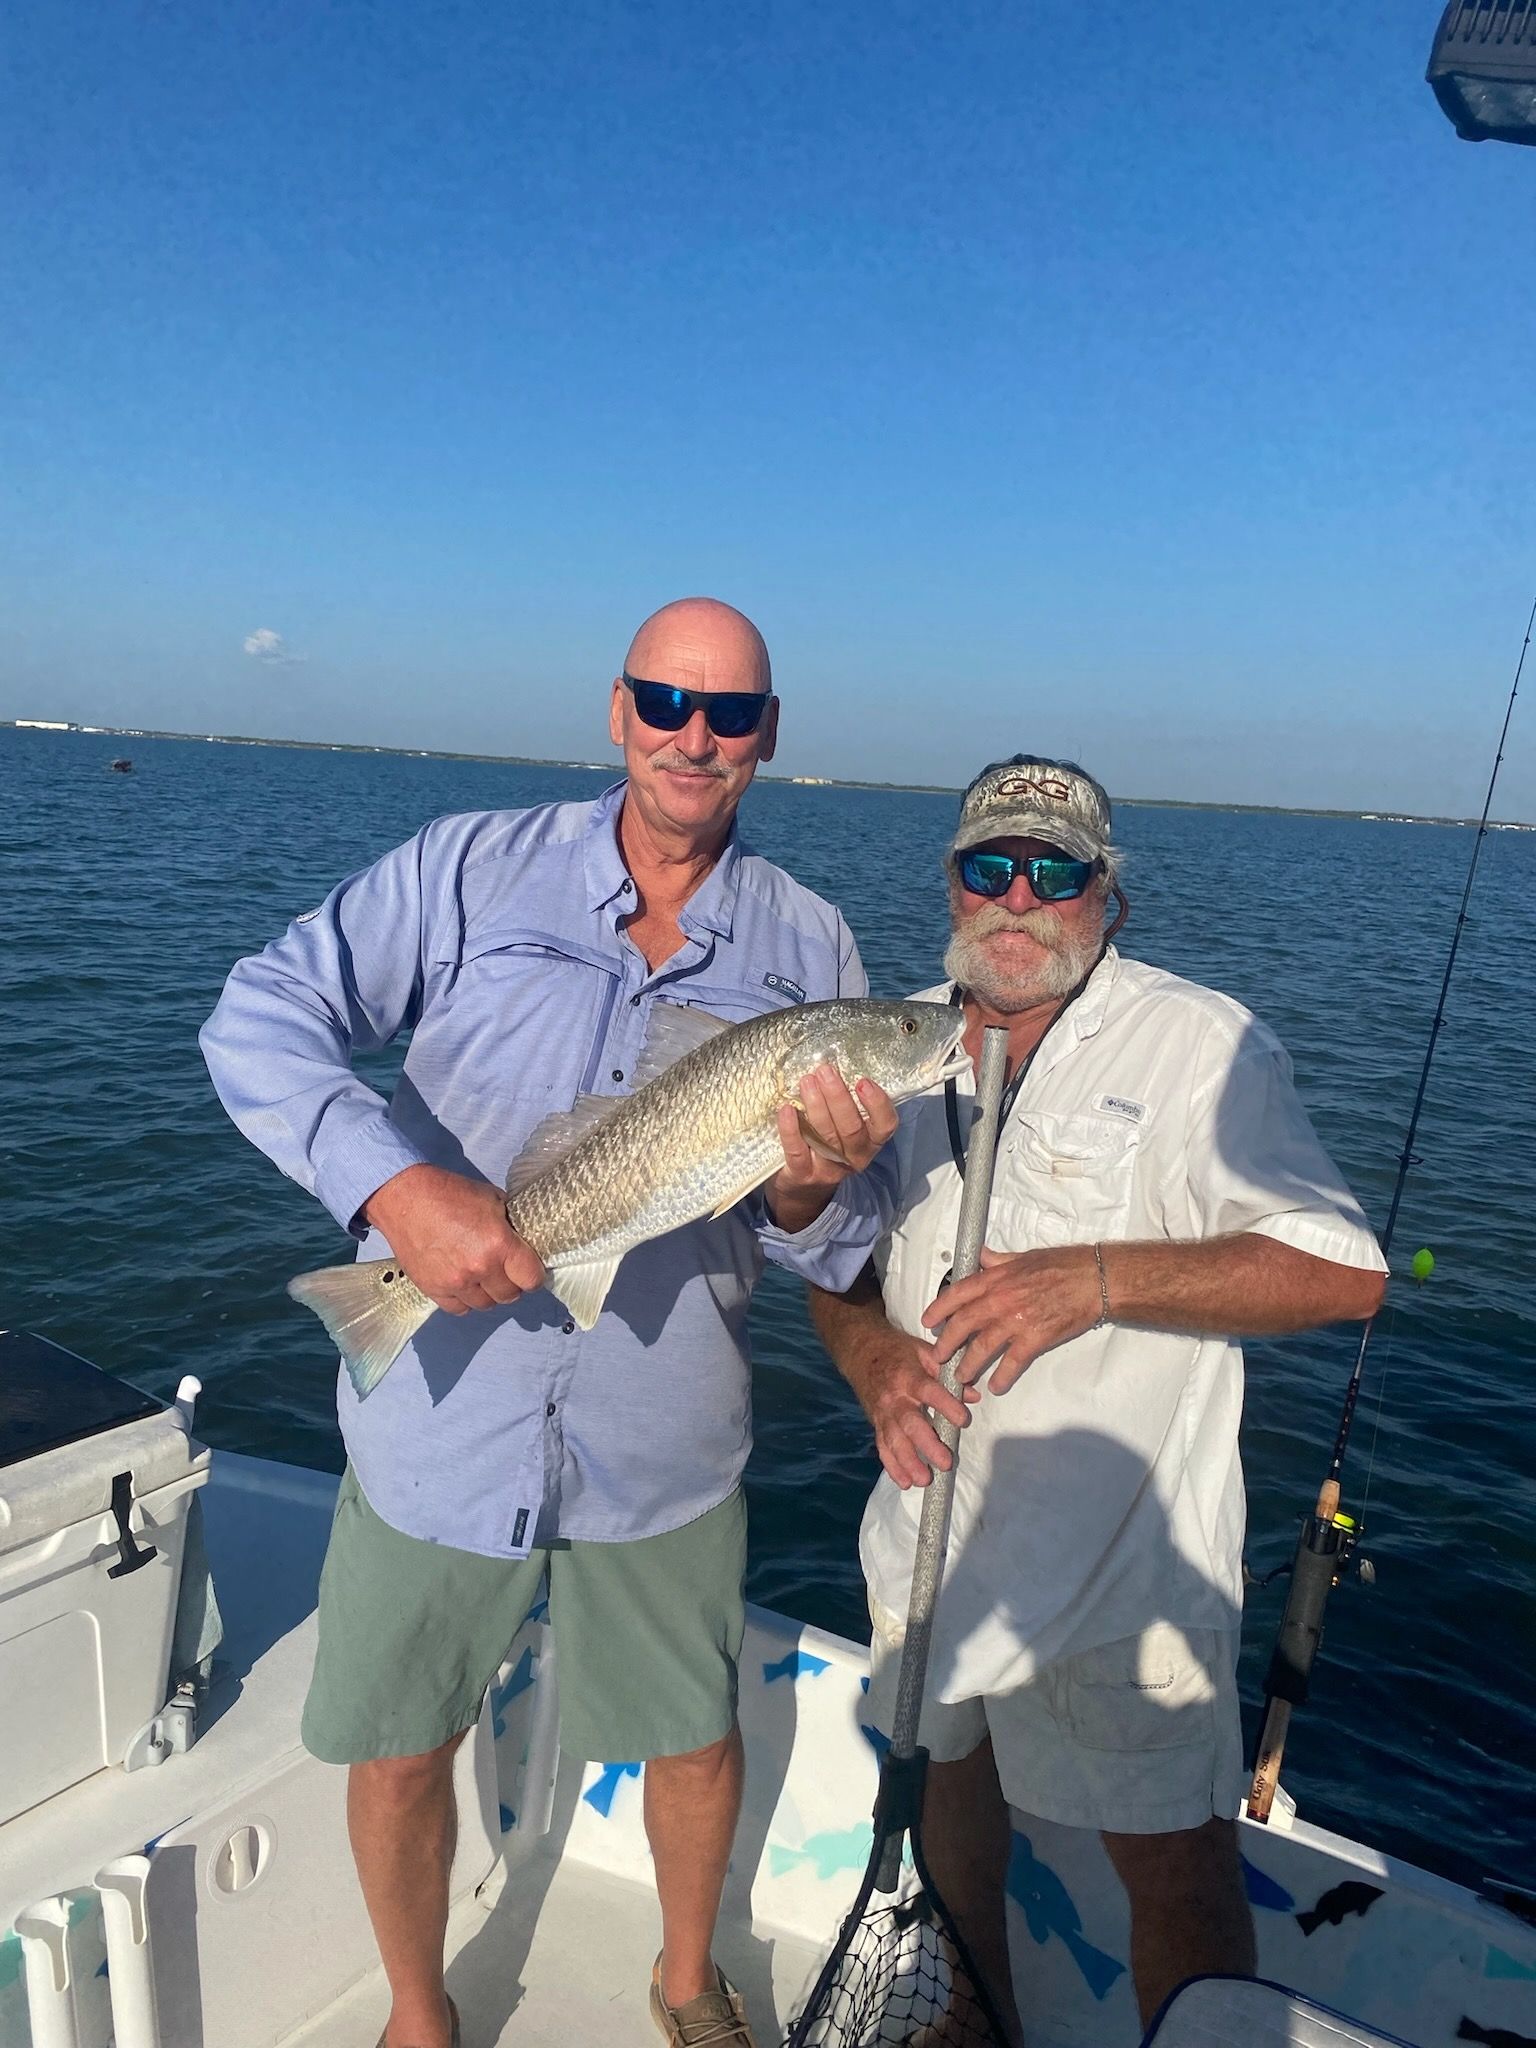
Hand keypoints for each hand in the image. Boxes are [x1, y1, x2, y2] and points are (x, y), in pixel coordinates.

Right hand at [361, 1163, 544, 1313]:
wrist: (405, 1197)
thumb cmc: (450, 1193)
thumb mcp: (492, 1199)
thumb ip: (511, 1224)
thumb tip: (523, 1240)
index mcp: (499, 1244)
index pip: (532, 1279)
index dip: (534, 1275)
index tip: (529, 1270)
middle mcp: (479, 1268)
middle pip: (509, 1296)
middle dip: (512, 1284)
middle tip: (506, 1271)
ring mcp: (455, 1282)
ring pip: (485, 1305)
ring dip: (488, 1293)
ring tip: (482, 1276)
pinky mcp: (433, 1289)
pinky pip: (459, 1309)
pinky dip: (464, 1299)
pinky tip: (463, 1283)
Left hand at [764, 1065, 897, 1233]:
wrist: (804, 1190)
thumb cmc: (827, 1145)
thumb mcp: (844, 1129)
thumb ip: (846, 1105)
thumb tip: (834, 1065)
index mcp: (870, 1142)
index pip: (885, 1126)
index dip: (877, 1104)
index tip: (863, 1081)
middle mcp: (854, 1157)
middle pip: (850, 1127)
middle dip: (838, 1096)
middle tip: (825, 1071)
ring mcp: (829, 1168)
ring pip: (825, 1136)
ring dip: (815, 1105)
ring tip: (806, 1081)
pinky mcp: (803, 1174)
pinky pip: (797, 1150)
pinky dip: (790, 1129)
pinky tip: (785, 1109)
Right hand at [852, 1332, 980, 1489]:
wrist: (861, 1351)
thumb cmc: (898, 1351)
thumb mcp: (924, 1352)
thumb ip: (948, 1372)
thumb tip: (973, 1396)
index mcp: (909, 1376)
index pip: (928, 1391)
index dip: (945, 1405)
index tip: (963, 1420)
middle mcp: (894, 1397)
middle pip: (909, 1423)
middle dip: (927, 1444)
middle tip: (945, 1462)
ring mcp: (883, 1413)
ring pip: (894, 1441)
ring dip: (908, 1462)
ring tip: (924, 1480)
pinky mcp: (876, 1424)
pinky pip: (883, 1448)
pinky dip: (892, 1467)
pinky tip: (905, 1482)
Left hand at [921, 1245, 1101, 1393]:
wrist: (1092, 1280)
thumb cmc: (1062, 1265)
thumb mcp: (1022, 1257)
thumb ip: (998, 1261)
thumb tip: (982, 1257)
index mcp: (996, 1279)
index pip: (957, 1294)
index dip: (938, 1309)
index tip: (928, 1320)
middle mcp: (1000, 1300)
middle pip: (962, 1325)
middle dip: (946, 1343)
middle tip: (938, 1356)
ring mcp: (1016, 1321)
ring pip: (981, 1347)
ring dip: (968, 1365)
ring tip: (960, 1376)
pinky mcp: (1034, 1339)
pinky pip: (1012, 1363)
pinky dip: (1002, 1377)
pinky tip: (996, 1386)